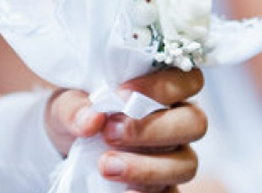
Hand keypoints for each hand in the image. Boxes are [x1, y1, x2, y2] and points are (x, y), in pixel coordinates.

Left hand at [47, 69, 207, 191]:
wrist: (66, 144)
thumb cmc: (79, 111)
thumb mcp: (67, 102)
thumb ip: (75, 107)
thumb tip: (91, 120)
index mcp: (167, 88)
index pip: (187, 80)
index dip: (161, 87)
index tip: (120, 95)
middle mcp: (179, 121)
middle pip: (195, 123)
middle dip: (153, 130)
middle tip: (110, 133)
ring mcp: (175, 156)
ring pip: (187, 163)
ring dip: (148, 168)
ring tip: (106, 166)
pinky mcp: (163, 186)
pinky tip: (123, 192)